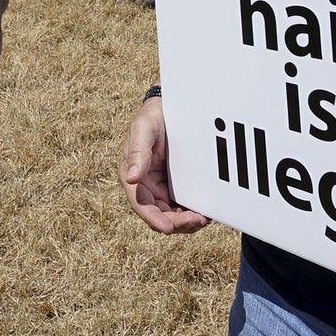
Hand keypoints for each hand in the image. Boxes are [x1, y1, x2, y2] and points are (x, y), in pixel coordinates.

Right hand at [120, 97, 210, 233]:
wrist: (170, 107)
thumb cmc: (152, 117)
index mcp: (132, 175)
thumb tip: (131, 178)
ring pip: (171, 214)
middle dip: (176, 222)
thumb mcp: (144, 129)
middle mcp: (145, 185)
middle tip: (197, 220)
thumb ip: (137, 152)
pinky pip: (182, 205)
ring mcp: (160, 187)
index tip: (168, 228)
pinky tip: (205, 212)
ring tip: (203, 219)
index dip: (153, 218)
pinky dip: (192, 212)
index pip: (140, 204)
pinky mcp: (175, 186)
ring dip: (186, 222)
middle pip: (158, 214)